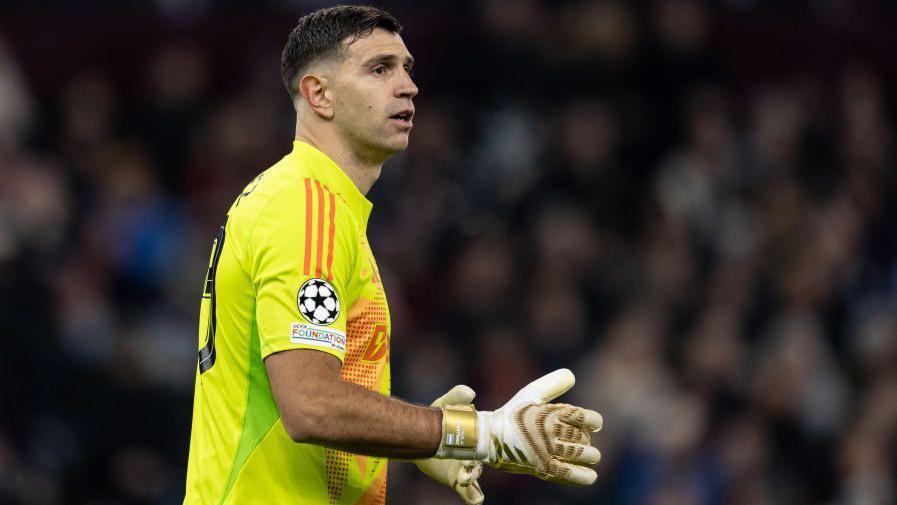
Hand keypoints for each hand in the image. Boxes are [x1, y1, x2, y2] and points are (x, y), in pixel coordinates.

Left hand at [415, 385, 484, 503]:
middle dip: (475, 467)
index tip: (481, 447)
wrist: (423, 435)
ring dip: (473, 482)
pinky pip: (469, 492)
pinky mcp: (455, 480)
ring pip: (475, 479)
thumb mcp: (445, 405)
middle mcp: (474, 455)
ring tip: (466, 481)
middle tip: (468, 469)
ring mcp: (466, 470)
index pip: (487, 443)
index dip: (487, 445)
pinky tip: (476, 501)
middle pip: (479, 463)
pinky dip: (474, 498)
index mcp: (475, 438)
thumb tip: (470, 392)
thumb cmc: (440, 419)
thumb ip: (456, 397)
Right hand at [478, 369, 601, 484]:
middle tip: (581, 440)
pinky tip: (591, 476)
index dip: (593, 421)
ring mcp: (547, 451)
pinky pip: (569, 474)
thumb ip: (552, 384)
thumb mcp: (530, 393)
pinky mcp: (542, 468)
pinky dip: (583, 476)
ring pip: (580, 455)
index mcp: (551, 413)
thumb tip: (573, 376)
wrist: (491, 437)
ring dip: (589, 455)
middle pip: (583, 437)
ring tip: (589, 455)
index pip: (585, 417)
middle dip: (586, 439)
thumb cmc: (513, 414)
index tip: (593, 424)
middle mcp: (551, 432)